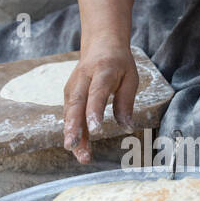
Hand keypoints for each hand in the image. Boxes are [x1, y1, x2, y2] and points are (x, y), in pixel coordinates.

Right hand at [62, 40, 136, 164]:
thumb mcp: (130, 78)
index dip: (94, 112)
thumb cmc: (118, 63)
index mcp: (102, 71)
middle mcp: (83, 79)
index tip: (95, 130)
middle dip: (74, 128)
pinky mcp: (69, 95)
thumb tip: (127, 128)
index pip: (97, 93)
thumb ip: (126, 103)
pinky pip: (70, 115)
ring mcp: (73, 87)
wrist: (100, 44)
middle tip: (73, 147)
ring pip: (70, 113)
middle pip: (76, 105)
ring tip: (81, 156)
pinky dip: (72, 132)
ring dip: (73, 135)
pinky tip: (77, 148)